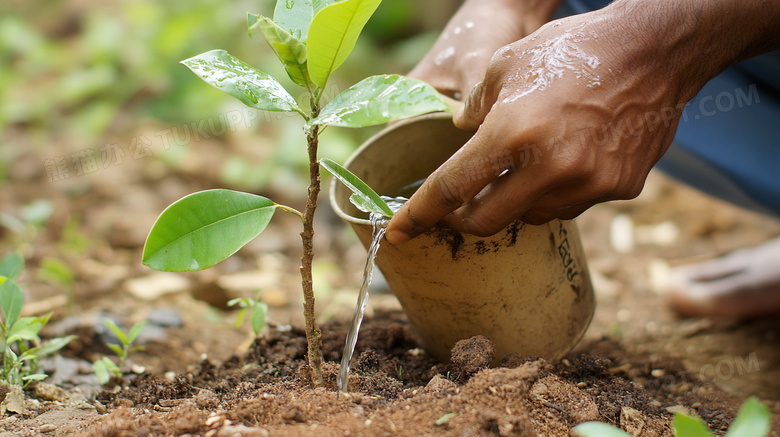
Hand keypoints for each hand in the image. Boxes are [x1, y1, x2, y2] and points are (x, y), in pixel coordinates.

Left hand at [387, 5, 692, 243]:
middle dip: (463, 217)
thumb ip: (474, 108)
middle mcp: (549, 167)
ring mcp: (587, 183)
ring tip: (530, 163)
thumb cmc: (571, 51)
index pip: (451, 188)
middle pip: (485, 222)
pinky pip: (571, 207)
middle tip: (459, 204)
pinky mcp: (618, 189)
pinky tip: (568, 159)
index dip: (418, 215)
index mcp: (512, 132)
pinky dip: (556, 192)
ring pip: (530, 216)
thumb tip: (460, 135)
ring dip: (516, 201)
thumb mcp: (506, 65)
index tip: (395, 233)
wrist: (652, 51)